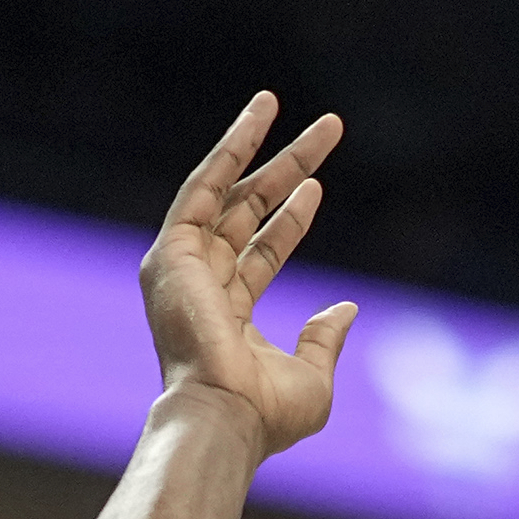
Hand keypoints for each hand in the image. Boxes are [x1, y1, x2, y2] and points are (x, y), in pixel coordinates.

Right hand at [141, 94, 355, 457]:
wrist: (224, 416)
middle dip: (286, 168)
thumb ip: (325, 339)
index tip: (317, 187)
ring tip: (280, 102)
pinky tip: (257, 115)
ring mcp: (182, 268)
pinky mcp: (173, 252)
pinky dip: (229, 149)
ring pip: (225, 191)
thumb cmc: (265, 413)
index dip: (290, 220)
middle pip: (246, 213)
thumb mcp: (312, 378)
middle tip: (328, 129)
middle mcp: (199, 287)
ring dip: (254, 144)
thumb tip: (346, 308)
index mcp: (226, 318)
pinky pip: (203, 187)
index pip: (260, 255)